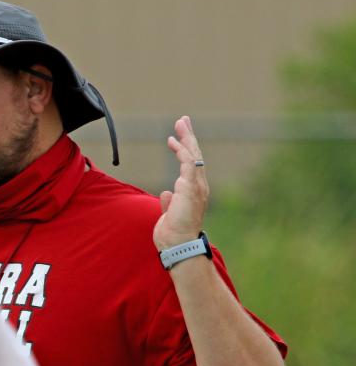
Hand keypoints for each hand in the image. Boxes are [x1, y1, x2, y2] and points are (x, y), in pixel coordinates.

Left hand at [153, 115, 209, 250]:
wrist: (179, 245)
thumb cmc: (174, 233)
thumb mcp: (169, 214)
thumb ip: (169, 202)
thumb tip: (167, 193)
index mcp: (193, 191)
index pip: (191, 165)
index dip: (184, 149)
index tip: (176, 137)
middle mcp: (198, 187)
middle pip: (195, 155)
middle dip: (188, 137)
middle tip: (182, 121)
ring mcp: (196, 187)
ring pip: (193, 156)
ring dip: (186, 139)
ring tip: (179, 125)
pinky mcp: (190, 189)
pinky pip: (188, 165)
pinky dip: (182, 153)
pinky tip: (174, 143)